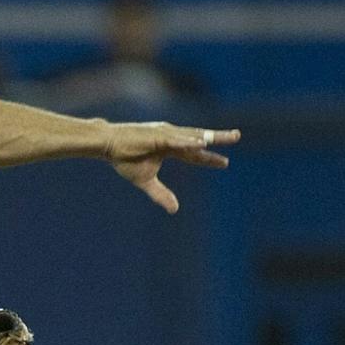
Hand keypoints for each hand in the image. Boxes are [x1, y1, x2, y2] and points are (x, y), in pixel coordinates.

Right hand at [106, 121, 239, 213]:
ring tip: (225, 137)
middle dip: (218, 138)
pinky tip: (202, 142)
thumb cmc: (124, 159)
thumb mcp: (145, 181)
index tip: (225, 162)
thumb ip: (161, 194)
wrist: (108, 146)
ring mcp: (165, 134)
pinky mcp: (157, 136)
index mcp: (170, 147)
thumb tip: (175, 209)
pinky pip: (176, 140)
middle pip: (198, 139)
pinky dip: (189, 141)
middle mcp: (171, 137)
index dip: (209, 158)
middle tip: (237, 137)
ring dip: (207, 136)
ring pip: (191, 136)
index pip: (194, 154)